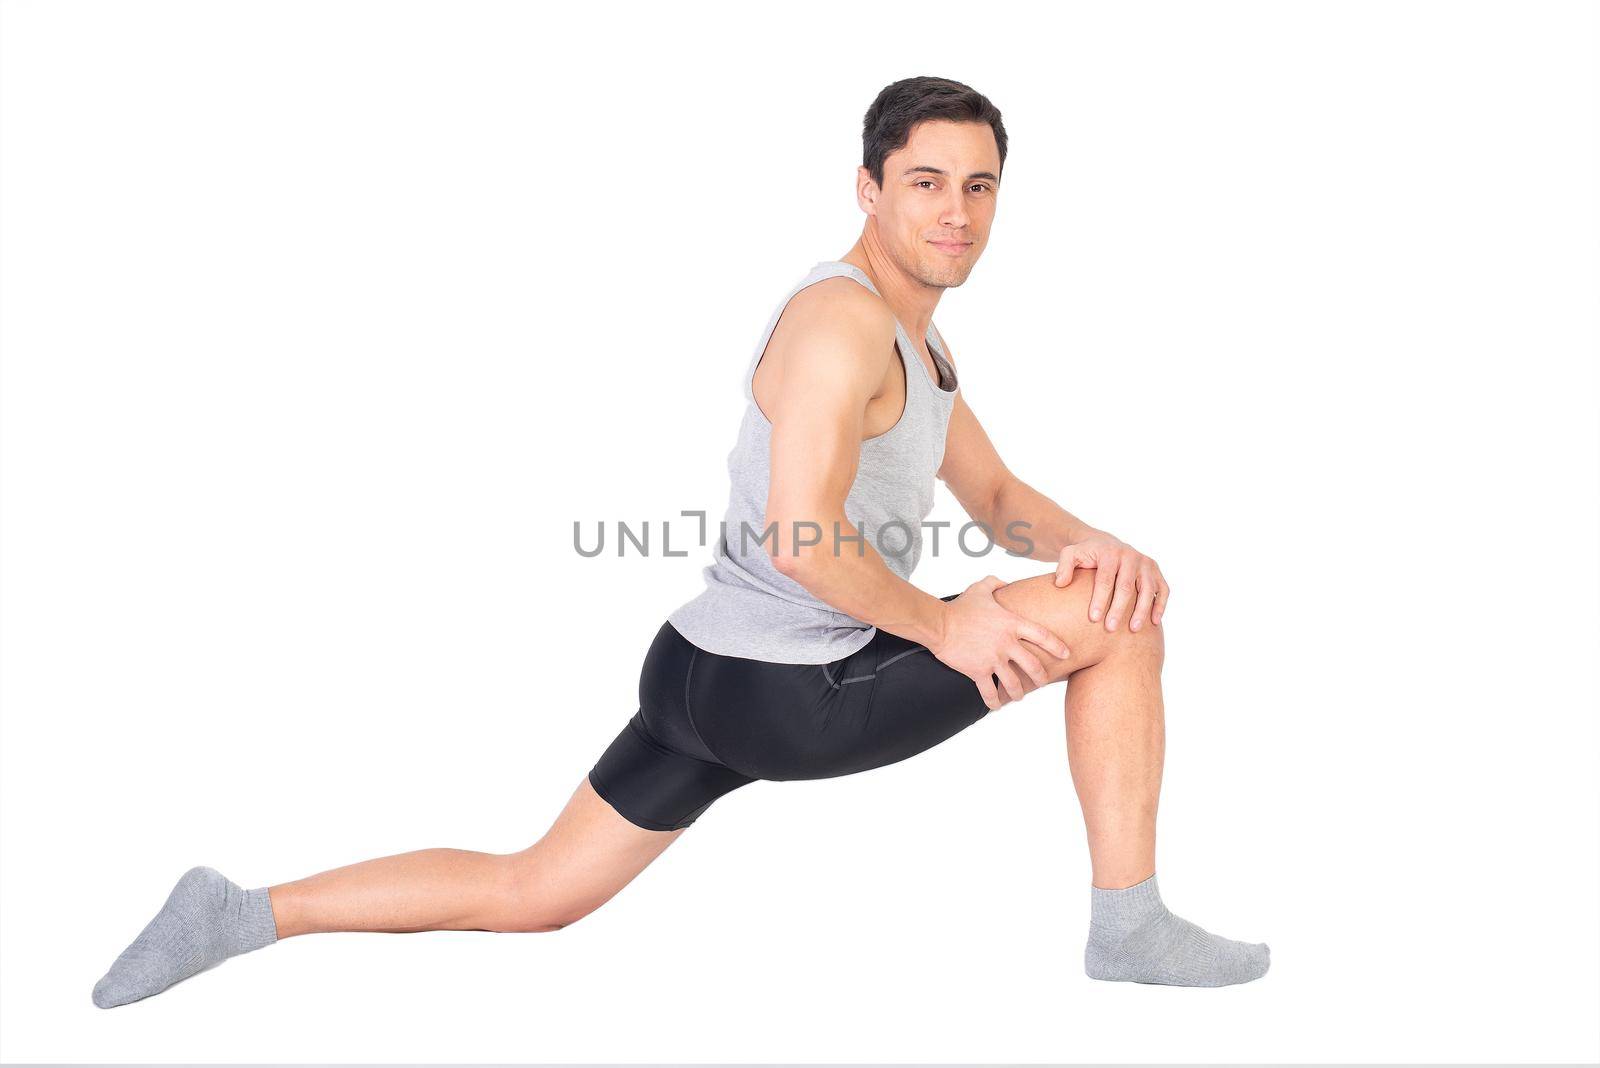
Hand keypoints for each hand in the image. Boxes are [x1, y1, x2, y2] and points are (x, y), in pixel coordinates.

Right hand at [930, 575, 1071, 710]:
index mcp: (1011, 623)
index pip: (1043, 636)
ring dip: (1019, 693)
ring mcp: (993, 659)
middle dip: (1041, 677)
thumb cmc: (960, 607)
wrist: (939, 624)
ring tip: (1018, 696)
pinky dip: (994, 702)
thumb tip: (1004, 583)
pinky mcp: (978, 672)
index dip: (1057, 647)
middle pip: (1033, 666)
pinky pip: (990, 692)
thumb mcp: (980, 588)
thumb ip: (995, 583)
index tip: (1066, 654)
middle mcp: (1007, 643)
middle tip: (1043, 682)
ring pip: (1014, 684)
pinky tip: (996, 705)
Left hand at [1054, 531, 1168, 632]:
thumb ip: (1063, 566)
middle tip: (1110, 628)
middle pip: (1126, 586)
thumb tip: (1060, 584)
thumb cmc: (1086, 554)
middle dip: (1119, 608)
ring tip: (1133, 629)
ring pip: (1147, 589)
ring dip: (1142, 610)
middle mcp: (1131, 556)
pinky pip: (1163, 589)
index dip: (1100, 599)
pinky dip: (1160, 605)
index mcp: (1110, 552)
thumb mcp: (1070, 554)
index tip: (1093, 618)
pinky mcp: (1156, 572)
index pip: (1105, 578)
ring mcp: (1146, 564)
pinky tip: (1153, 622)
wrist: (1105, 544)